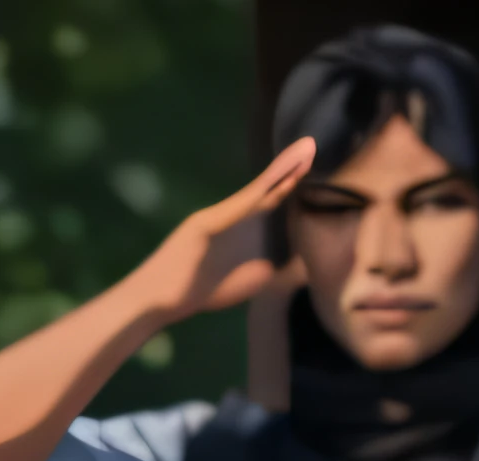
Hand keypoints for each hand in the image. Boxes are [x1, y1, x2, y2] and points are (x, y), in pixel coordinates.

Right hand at [136, 142, 315, 329]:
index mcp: (246, 228)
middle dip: (292, 169)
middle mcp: (236, 216)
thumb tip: (308, 262)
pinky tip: (275, 179)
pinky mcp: (208, 223)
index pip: (276, 203)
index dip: (294, 186)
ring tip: (303, 150)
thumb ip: (280, 268)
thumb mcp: (256, 278)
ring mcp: (221, 217)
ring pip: (258, 191)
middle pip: (270, 190)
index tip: (313, 168)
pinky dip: (257, 194)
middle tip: (311, 146)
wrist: (165, 296)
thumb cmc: (206, 289)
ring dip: (280, 170)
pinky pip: (238, 208)